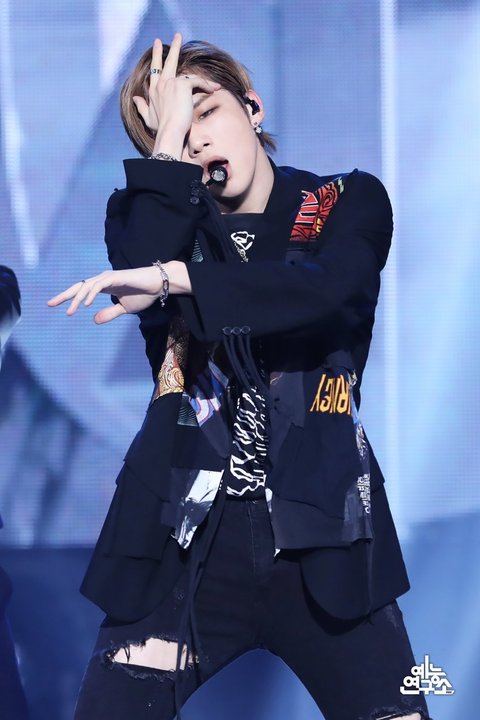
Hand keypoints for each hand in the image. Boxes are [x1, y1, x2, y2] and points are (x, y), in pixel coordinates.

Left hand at [47, 266, 164, 323]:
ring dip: (78, 299)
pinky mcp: (116, 277)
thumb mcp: (124, 309)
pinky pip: (100, 285)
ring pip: (87, 286)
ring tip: (70, 311)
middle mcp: (103, 280)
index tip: (54, 305)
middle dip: (64, 295)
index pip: (81, 291)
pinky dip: (92, 294)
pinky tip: (87, 304)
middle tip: (50, 304)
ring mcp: (109, 277)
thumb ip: (109, 313)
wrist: (159, 285)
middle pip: (79, 286)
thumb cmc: (143, 294)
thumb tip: (94, 320)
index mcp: (103, 286)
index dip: (68, 297)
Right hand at [132, 33, 219, 153]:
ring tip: (213, 84)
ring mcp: (171, 83)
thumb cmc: (160, 128)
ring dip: (203, 80)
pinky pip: (198, 83)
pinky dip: (207, 87)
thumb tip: (134, 98)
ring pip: (188, 75)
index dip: (157, 58)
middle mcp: (161, 84)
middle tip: (177, 35)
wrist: (169, 131)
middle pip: (166, 62)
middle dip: (173, 48)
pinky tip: (214, 92)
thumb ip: (141, 107)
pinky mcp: (182, 86)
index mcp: (154, 91)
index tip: (157, 45)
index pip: (155, 71)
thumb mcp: (148, 118)